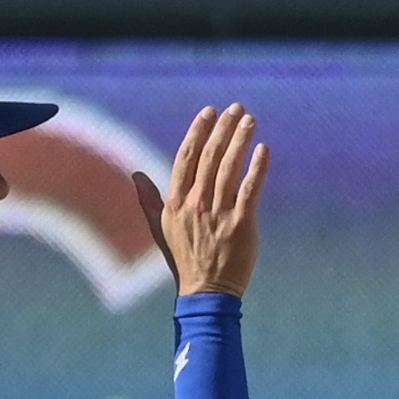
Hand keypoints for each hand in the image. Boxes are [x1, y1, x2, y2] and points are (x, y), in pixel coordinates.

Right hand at [133, 103, 269, 298]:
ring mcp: (217, 214)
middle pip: (209, 158)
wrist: (206, 290)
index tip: (209, 112)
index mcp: (174, 203)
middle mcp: (194, 205)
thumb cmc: (185, 258)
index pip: (185, 159)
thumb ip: (149, 199)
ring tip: (250, 120)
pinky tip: (263, 150)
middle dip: (223, 129)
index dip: (198, 132)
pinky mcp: (241, 223)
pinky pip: (249, 189)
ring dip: (240, 140)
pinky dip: (257, 168)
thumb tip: (135, 175)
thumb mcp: (160, 228)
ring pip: (229, 168)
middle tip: (236, 108)